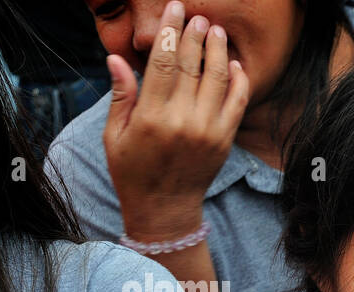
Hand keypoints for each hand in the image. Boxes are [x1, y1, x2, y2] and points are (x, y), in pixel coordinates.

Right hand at [103, 2, 248, 241]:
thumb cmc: (133, 171)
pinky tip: (235, 65)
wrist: (165, 208)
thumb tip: (116, 58)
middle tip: (199, 16)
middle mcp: (183, 121)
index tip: (175, 11)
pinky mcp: (225, 140)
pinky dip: (238, 81)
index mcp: (152, 117)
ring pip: (217, 80)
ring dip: (218, 52)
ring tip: (217, 32)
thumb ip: (121, 95)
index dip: (171, 32)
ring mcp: (208, 131)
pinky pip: (237, 103)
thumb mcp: (115, 135)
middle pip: (192, 65)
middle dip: (196, 36)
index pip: (164, 62)